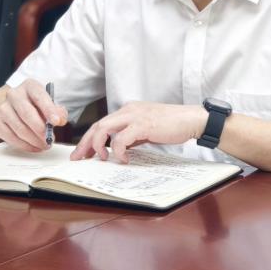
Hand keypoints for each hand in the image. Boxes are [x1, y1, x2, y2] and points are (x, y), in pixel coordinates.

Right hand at [0, 79, 67, 151]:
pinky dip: (24, 145)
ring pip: (19, 128)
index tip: (56, 122)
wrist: (19, 107)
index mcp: (29, 86)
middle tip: (50, 139)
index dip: (48, 109)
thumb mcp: (51, 104)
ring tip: (44, 145)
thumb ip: (58, 112)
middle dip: (40, 129)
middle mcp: (14, 94)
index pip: (39, 96)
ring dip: (34, 140)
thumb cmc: (38, 106)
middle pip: (26, 113)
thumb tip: (60, 120)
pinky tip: (34, 147)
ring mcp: (3, 108)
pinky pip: (10, 137)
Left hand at [72, 101, 206, 163]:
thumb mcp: (147, 129)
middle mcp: (128, 110)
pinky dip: (118, 150)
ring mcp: (135, 116)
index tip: (82, 152)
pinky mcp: (142, 124)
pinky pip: (121, 139)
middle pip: (98, 125)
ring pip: (104, 129)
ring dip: (98, 146)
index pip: (102, 123)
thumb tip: (120, 148)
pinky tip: (124, 159)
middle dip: (85, 143)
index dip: (89, 138)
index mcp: (129, 110)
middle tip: (79, 158)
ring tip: (101, 158)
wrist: (191, 120)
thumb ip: (132, 135)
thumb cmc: (172, 125)